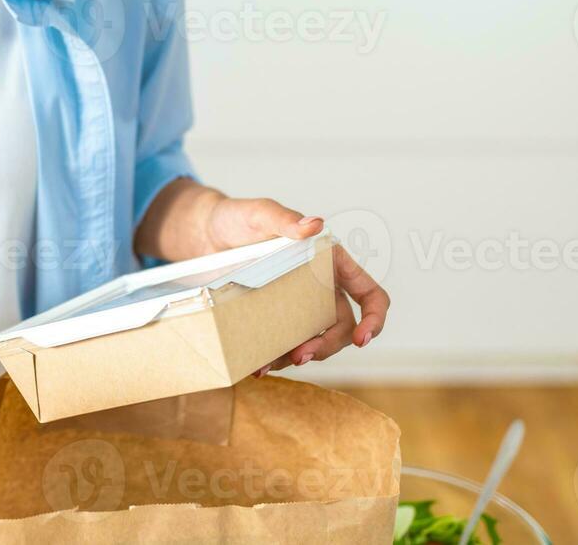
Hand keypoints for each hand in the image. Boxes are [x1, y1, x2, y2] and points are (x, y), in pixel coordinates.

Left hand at [203, 196, 389, 376]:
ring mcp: (298, 304)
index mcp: (331, 261)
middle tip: (301, 355)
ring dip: (299, 355)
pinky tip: (258, 363)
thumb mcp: (259, 214)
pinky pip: (284, 342)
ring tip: (271, 363)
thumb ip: (285, 219)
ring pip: (313, 339)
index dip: (375, 318)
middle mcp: (321, 286)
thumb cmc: (237, 217)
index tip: (363, 338)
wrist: (202, 235)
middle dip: (327, 346)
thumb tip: (314, 224)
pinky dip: (276, 355)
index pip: (369, 293)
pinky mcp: (274, 316)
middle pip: (341, 326)